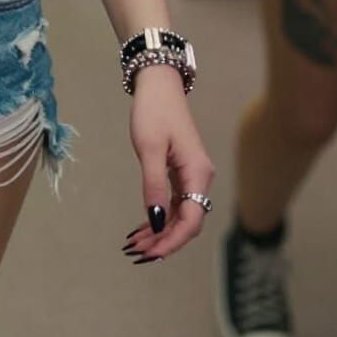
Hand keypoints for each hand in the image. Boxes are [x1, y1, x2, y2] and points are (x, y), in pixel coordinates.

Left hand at [122, 67, 214, 264]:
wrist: (158, 84)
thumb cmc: (153, 111)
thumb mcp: (149, 148)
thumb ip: (155, 185)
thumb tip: (158, 221)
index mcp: (197, 173)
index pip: (191, 219)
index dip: (172, 240)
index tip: (151, 252)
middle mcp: (200, 177)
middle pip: (187, 221)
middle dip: (164, 240)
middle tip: (137, 252)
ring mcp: (192, 174)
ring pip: (181, 213)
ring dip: (161, 230)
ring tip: (136, 243)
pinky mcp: (182, 171)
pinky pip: (176, 202)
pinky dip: (161, 215)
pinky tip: (145, 225)